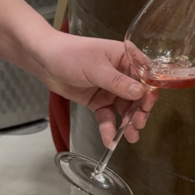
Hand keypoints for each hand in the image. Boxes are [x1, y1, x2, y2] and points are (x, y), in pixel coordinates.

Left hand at [41, 31, 157, 146]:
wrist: (44, 61)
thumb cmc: (71, 55)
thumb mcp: (96, 68)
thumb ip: (117, 82)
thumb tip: (140, 93)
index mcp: (125, 58)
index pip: (145, 75)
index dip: (149, 91)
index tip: (147, 106)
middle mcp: (122, 74)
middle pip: (138, 95)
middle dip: (139, 111)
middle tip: (138, 124)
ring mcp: (110, 89)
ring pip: (125, 108)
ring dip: (128, 123)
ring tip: (131, 136)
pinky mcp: (98, 101)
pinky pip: (108, 116)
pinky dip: (109, 128)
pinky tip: (110, 139)